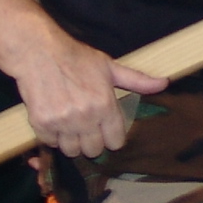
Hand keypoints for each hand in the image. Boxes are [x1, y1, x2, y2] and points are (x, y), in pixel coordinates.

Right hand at [14, 21, 165, 158]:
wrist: (38, 51)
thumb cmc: (76, 58)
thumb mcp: (109, 66)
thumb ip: (137, 80)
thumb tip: (165, 83)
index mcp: (105, 106)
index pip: (115, 142)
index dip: (111, 136)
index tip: (104, 127)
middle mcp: (85, 117)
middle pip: (94, 150)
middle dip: (91, 141)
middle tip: (86, 125)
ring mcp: (62, 122)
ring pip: (72, 151)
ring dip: (72, 141)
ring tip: (70, 124)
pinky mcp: (41, 123)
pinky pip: (51, 143)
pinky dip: (52, 136)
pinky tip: (54, 120)